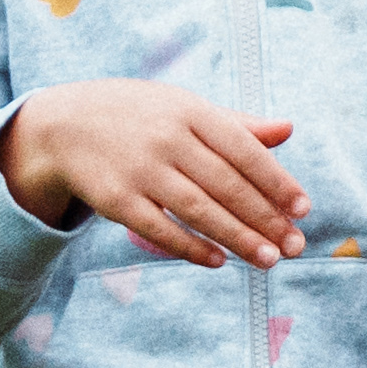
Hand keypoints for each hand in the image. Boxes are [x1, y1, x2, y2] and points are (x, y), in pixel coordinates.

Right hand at [2, 79, 308, 270]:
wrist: (62, 124)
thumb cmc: (137, 115)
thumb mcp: (183, 107)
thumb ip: (236, 123)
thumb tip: (288, 129)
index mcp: (190, 111)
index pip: (244, 150)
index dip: (276, 181)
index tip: (303, 210)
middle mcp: (167, 138)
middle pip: (226, 184)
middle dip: (265, 218)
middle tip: (295, 246)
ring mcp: (139, 170)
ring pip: (197, 209)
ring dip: (237, 237)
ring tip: (268, 260)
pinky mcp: (115, 199)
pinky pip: (159, 228)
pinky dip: (190, 247)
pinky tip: (218, 261)